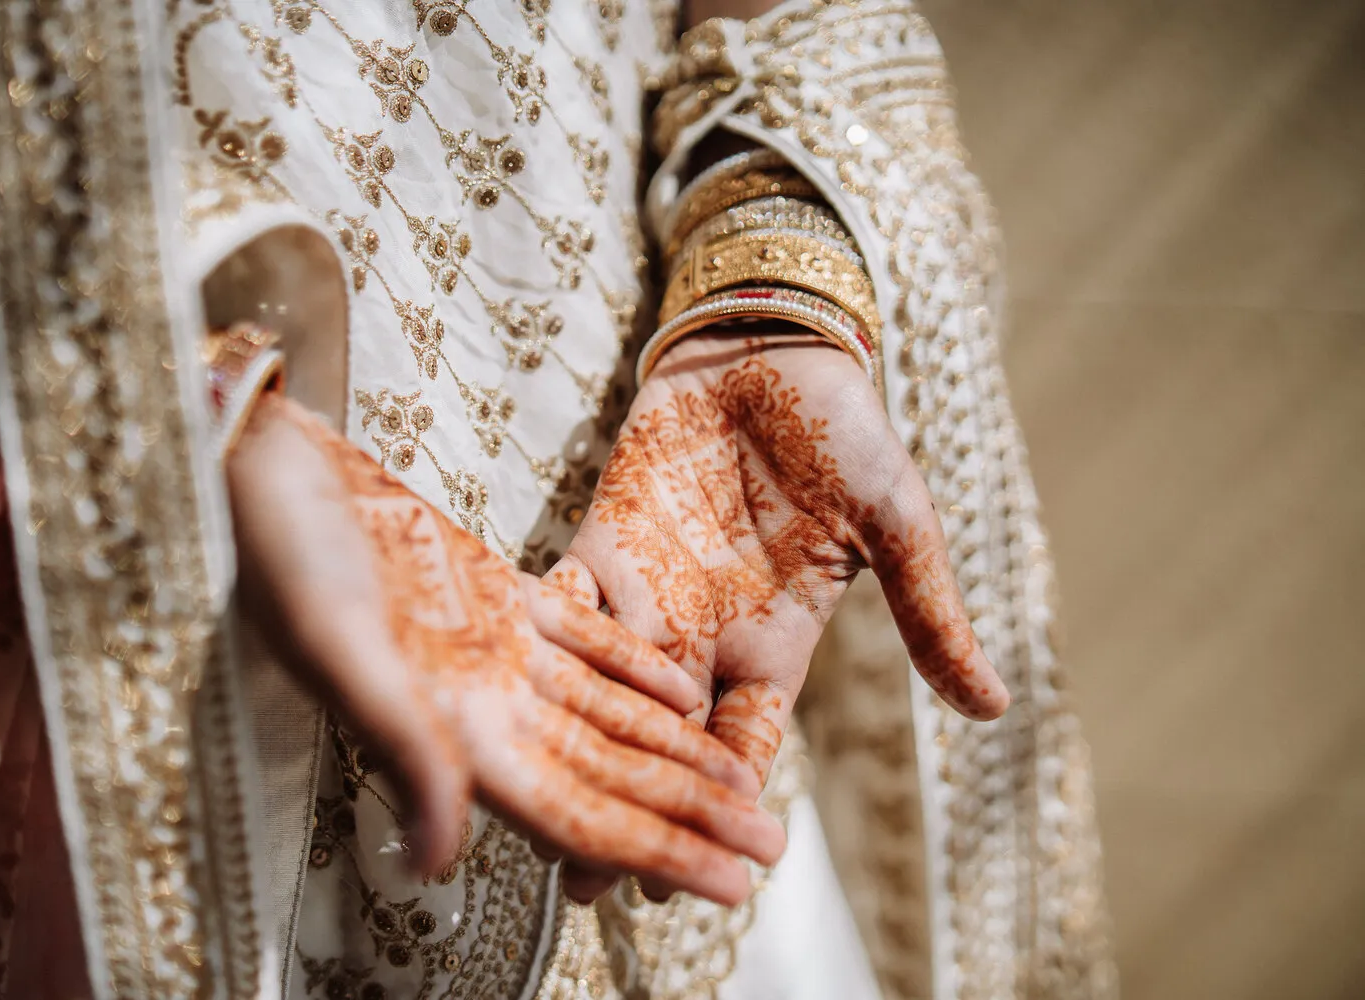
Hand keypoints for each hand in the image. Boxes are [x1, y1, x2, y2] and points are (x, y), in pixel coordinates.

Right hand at [227, 394, 784, 903]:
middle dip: (690, 817)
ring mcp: (495, 651)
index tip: (732, 885)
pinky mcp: (497, 595)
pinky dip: (640, 671)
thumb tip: (442, 861)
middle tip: (772, 851)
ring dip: (678, 755)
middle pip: (611, 776)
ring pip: (610, 717)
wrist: (264, 469)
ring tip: (746, 789)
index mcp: (452, 731)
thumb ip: (403, 747)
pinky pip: (587, 643)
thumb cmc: (282, 557)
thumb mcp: (339, 649)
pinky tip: (689, 694)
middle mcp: (483, 704)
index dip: (656, 851)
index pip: (577, 813)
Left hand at [547, 331, 1007, 898]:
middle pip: (659, 736)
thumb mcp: (897, 525)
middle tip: (584, 878)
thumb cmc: (844, 433)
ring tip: (527, 807)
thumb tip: (996, 707)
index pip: (745, 744)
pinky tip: (500, 687)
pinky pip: (564, 602)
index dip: (721, 806)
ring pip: (602, 685)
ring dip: (570, 741)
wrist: (777, 351)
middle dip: (627, 798)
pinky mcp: (602, 538)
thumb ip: (929, 614)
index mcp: (775, 643)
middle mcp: (703, 633)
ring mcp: (649, 589)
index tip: (695, 872)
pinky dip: (538, 643)